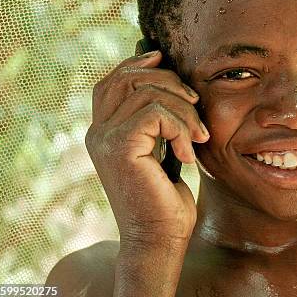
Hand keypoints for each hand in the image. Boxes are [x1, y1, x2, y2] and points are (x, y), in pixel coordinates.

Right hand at [85, 50, 208, 248]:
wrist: (160, 239)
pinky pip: (157, 113)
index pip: (113, 81)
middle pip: (129, 78)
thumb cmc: (166, 199)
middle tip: (195, 104)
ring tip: (198, 137)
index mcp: (104, 131)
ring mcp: (105, 139)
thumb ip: (159, 121)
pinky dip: (181, 128)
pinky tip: (188, 155)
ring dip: (185, 110)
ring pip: (149, 93)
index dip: (137, 63)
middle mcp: (97, 132)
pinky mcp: (120, 147)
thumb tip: (171, 84)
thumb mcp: (163, 151)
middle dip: (169, 81)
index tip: (163, 57)